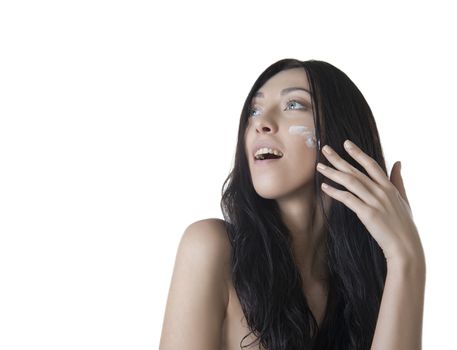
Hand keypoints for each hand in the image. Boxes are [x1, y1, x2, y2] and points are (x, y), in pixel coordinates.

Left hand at [316, 139, 423, 264]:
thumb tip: (398, 162)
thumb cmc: (403, 224)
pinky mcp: (367, 213)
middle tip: (325, 149)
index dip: (358, 153)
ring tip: (319, 166)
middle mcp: (381, 191)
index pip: (371, 164)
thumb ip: (398, 179)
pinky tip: (324, 187)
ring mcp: (374, 202)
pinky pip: (348, 198)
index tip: (345, 143)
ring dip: (333, 173)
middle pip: (356, 170)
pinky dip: (335, 192)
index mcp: (389, 187)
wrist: (405, 246)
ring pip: (350, 182)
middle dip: (339, 158)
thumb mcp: (403, 199)